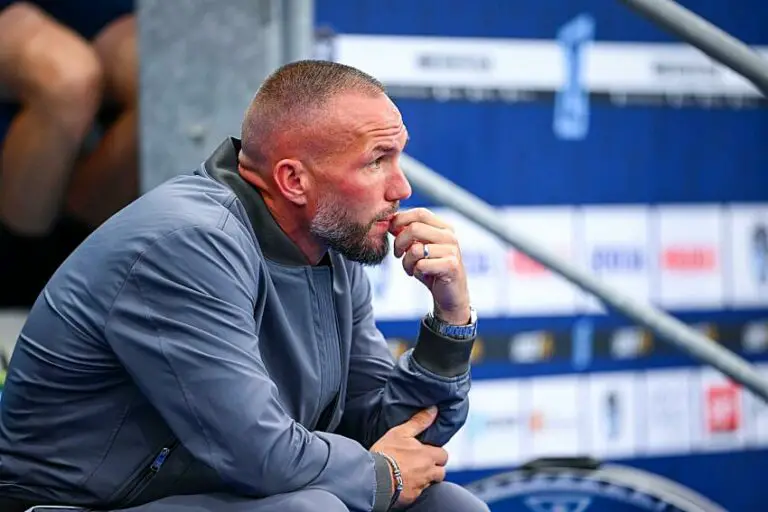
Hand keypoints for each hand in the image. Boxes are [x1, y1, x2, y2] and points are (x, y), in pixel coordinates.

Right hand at [370, 407, 448, 506]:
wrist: (373, 478)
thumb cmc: (385, 454)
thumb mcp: (400, 432)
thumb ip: (419, 422)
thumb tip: (433, 410)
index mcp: (427, 455)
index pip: (443, 455)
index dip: (437, 454)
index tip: (428, 452)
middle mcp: (427, 472)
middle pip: (441, 472)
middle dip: (435, 469)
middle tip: (421, 465)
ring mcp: (420, 486)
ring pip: (431, 483)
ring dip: (425, 479)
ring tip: (412, 475)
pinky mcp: (412, 498)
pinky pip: (418, 493)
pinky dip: (414, 489)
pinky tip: (404, 484)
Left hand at [389, 208, 470, 324]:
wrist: (450, 295)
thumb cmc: (432, 270)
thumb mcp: (418, 248)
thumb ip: (408, 234)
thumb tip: (390, 222)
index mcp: (444, 227)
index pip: (420, 213)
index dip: (401, 220)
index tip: (391, 231)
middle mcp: (450, 236)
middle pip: (414, 228)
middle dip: (399, 242)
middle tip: (397, 254)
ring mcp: (452, 250)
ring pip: (415, 249)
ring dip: (406, 262)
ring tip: (411, 268)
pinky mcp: (451, 266)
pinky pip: (421, 265)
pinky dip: (415, 272)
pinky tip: (421, 275)